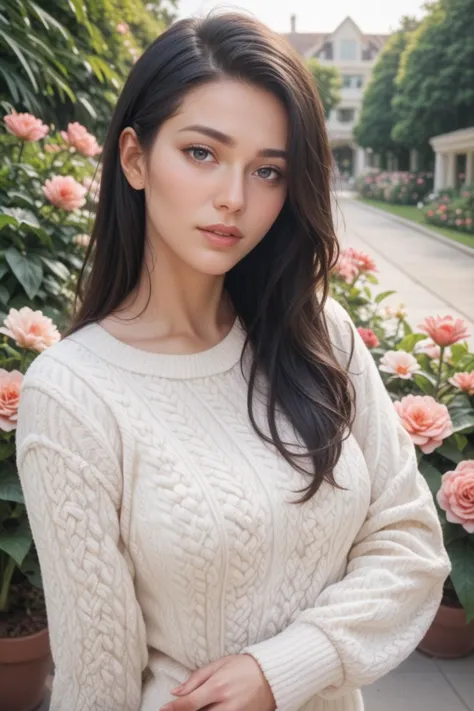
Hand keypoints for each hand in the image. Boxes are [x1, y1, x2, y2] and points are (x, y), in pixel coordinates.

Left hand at [160, 654, 275, 710]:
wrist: (273, 675)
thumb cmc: (244, 666)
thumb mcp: (219, 664)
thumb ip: (196, 678)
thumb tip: (175, 692)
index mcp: (218, 687)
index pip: (189, 704)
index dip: (173, 709)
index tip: (163, 709)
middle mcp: (226, 705)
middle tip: (177, 709)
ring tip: (196, 707)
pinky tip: (210, 709)